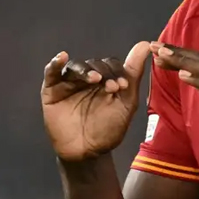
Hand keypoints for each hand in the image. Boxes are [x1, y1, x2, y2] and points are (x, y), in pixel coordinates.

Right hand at [41, 42, 151, 161]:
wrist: (87, 152)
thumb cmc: (108, 130)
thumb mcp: (126, 103)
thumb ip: (134, 74)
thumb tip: (146, 45)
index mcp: (106, 80)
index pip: (111, 64)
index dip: (117, 71)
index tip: (123, 86)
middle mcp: (87, 79)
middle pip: (94, 64)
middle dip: (105, 73)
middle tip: (112, 88)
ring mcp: (69, 84)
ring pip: (76, 67)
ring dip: (85, 70)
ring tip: (95, 79)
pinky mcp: (52, 91)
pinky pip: (52, 72)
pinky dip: (55, 63)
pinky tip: (62, 57)